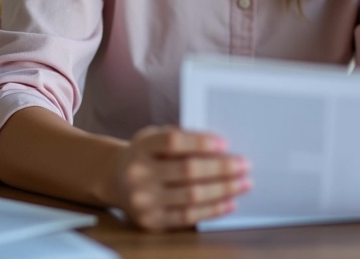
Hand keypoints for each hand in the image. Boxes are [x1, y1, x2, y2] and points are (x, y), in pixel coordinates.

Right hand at [113, 125, 251, 231]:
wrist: (115, 179)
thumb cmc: (145, 153)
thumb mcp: (154, 136)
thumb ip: (181, 137)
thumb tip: (220, 146)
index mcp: (142, 146)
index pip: (173, 141)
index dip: (200, 142)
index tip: (224, 143)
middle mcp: (140, 174)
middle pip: (187, 170)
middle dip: (221, 168)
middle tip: (244, 164)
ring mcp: (144, 201)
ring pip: (191, 196)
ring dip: (223, 190)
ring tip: (244, 183)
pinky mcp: (152, 222)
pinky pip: (188, 217)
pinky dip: (213, 210)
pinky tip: (230, 202)